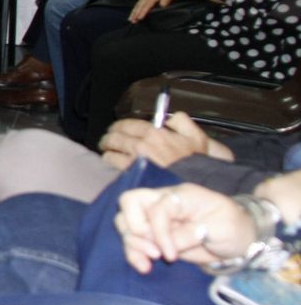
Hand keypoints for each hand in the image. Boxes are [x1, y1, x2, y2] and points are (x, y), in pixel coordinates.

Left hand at [97, 111, 228, 170]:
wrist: (197, 186)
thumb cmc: (196, 164)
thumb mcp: (196, 137)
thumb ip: (182, 122)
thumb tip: (169, 118)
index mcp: (155, 133)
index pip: (126, 124)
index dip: (119, 126)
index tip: (116, 129)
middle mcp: (142, 145)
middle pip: (113, 138)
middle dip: (108, 139)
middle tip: (107, 142)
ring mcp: (134, 162)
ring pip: (109, 154)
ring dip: (108, 153)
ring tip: (109, 155)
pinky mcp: (131, 176)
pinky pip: (113, 168)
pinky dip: (111, 166)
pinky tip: (115, 167)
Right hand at [113, 182, 254, 272]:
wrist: (240, 239)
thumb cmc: (234, 228)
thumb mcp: (221, 229)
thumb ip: (192, 234)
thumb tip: (168, 245)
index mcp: (181, 196)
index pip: (156, 207)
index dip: (158, 231)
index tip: (170, 255)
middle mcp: (163, 203)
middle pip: (129, 203)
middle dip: (134, 229)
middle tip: (153, 252)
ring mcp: (156, 218)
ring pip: (125, 222)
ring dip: (132, 244)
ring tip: (148, 263)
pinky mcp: (155, 235)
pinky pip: (133, 240)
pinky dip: (133, 253)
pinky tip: (144, 267)